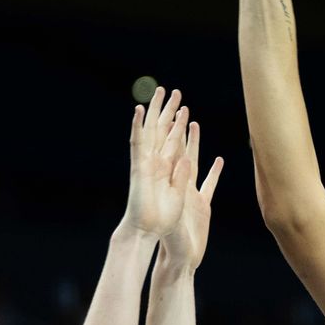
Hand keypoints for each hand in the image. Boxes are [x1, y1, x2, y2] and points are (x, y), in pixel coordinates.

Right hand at [119, 87, 191, 238]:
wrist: (147, 232)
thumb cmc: (163, 220)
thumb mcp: (180, 196)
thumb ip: (183, 177)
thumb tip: (187, 158)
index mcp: (168, 169)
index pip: (175, 141)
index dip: (180, 125)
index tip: (185, 110)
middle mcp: (158, 162)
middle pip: (164, 131)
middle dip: (169, 111)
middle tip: (175, 91)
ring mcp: (147, 162)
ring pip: (152, 130)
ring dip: (156, 111)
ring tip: (160, 91)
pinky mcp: (138, 166)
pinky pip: (138, 143)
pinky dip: (137, 126)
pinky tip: (138, 110)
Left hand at [160, 117, 223, 272]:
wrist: (178, 264)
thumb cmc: (173, 244)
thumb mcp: (178, 213)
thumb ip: (182, 189)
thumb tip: (187, 161)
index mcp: (171, 186)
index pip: (171, 151)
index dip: (172, 130)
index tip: (173, 109)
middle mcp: (180, 186)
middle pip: (180, 149)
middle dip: (179, 126)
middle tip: (180, 104)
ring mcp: (191, 195)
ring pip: (193, 161)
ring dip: (194, 143)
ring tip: (194, 123)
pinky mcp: (202, 206)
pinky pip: (209, 184)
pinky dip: (214, 172)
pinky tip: (219, 160)